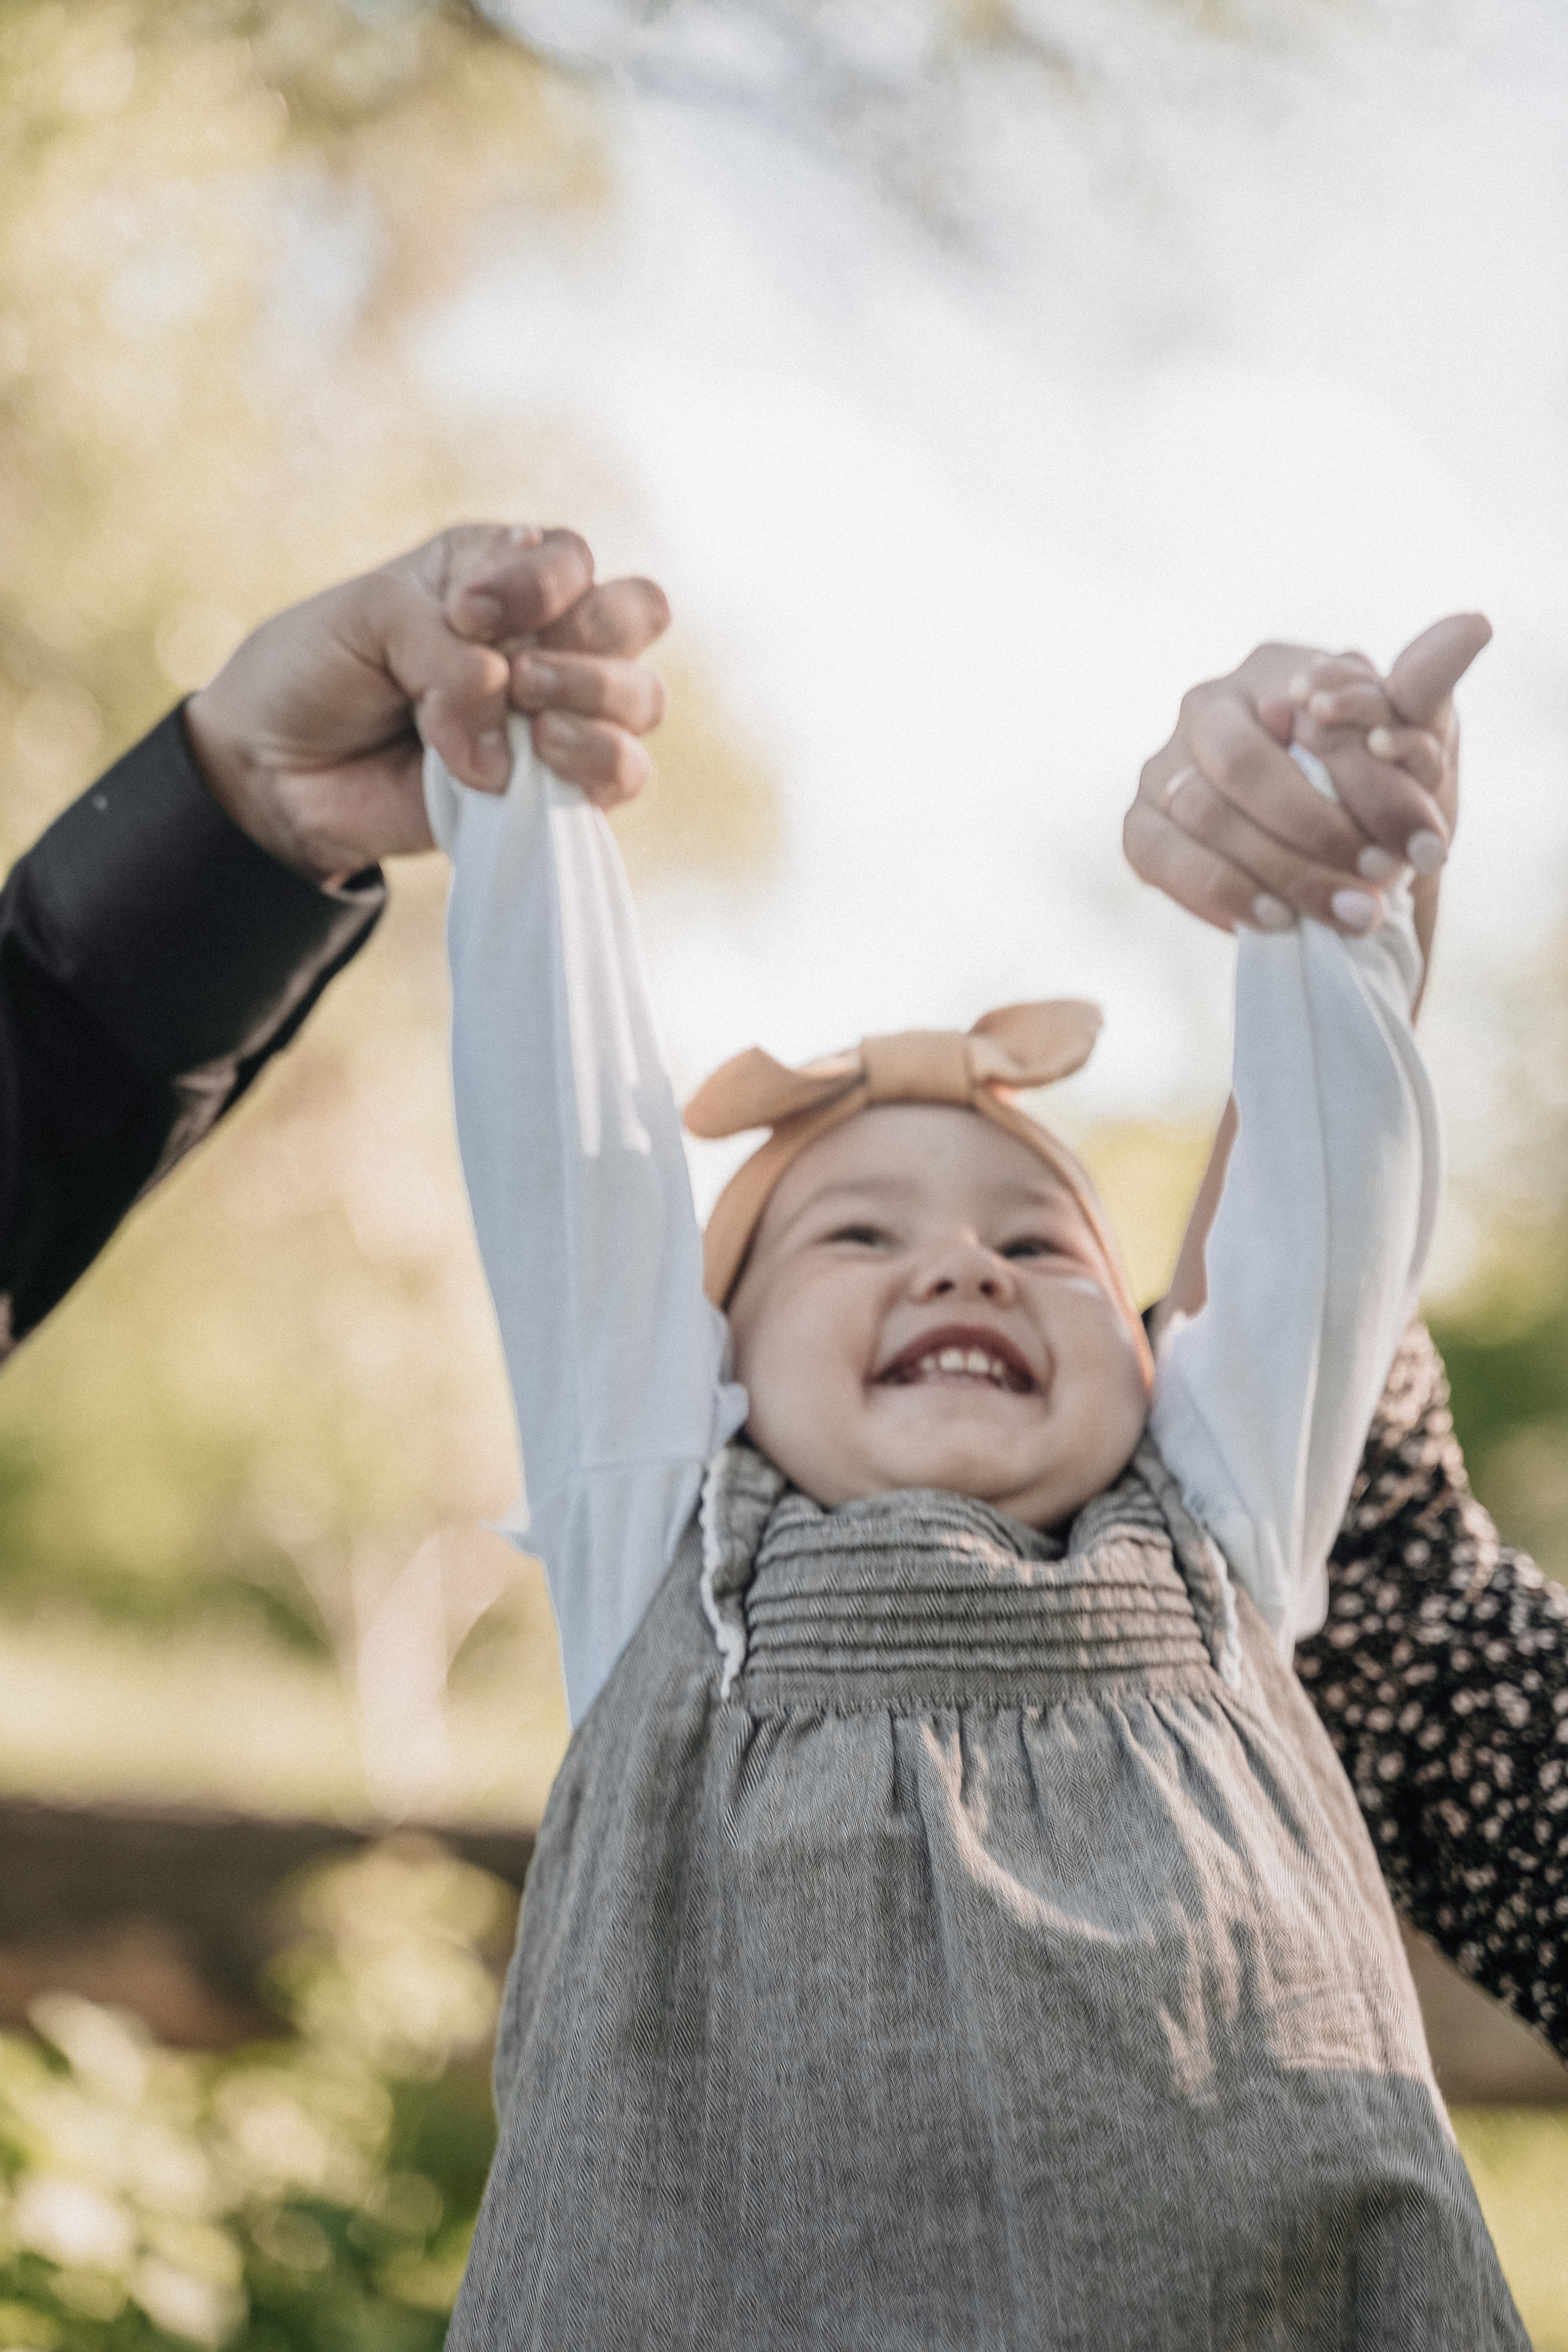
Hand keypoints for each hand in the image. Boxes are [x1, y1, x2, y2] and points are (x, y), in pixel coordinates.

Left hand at [185, 524, 670, 884]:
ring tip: (524, 722)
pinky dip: (593, 765)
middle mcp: (544, 639)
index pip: (574, 557)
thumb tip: (511, 732)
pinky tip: (529, 765)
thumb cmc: (316, 672)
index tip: (464, 614)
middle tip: (517, 670)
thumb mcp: (369, 620)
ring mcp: (556, 717)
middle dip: (588, 634)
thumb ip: (447, 653)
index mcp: (501, 575)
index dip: (539, 583)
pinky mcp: (553, 791)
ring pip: (642, 698)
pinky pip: (625, 776)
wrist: (273, 770)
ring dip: (589, 700)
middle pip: (639, 613)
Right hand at [1124, 613, 1490, 935]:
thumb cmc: (1376, 790)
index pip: (1307, 715)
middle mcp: (1205, 707)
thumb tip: (1476, 625)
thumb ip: (1427, 689)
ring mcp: (1162, 768)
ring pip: (1201, 815)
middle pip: (1242, 766)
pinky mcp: (1140, 827)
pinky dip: (1218, 894)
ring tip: (1345, 914)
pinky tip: (1273, 923)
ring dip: (1279, 872)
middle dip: (1316, 832)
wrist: (1337, 861)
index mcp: (1273, 670)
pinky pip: (1160, 858)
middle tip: (1379, 884)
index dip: (1364, 781)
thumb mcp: (1414, 738)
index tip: (1424, 840)